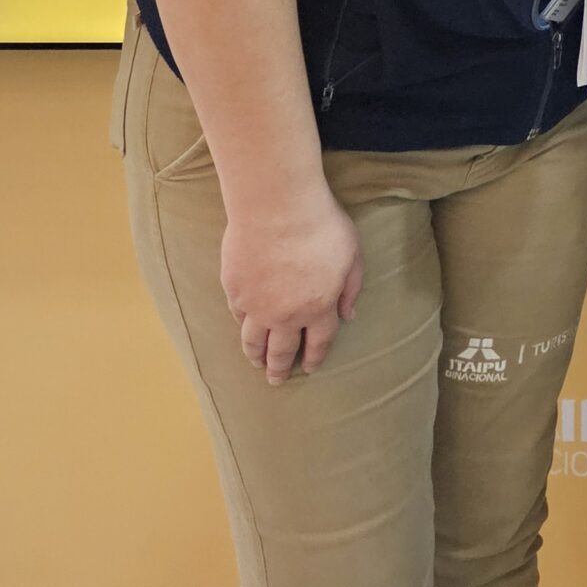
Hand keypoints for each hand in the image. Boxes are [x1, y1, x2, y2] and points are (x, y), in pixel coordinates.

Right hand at [218, 185, 364, 383]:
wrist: (277, 206)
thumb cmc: (321, 225)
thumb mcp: (352, 255)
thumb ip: (351, 288)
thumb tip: (348, 315)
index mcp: (319, 307)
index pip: (319, 342)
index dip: (315, 357)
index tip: (311, 367)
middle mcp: (286, 314)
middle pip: (282, 351)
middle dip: (280, 368)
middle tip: (277, 379)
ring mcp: (256, 305)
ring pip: (253, 342)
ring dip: (256, 356)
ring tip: (257, 363)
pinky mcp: (234, 290)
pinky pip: (238, 316)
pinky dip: (243, 326)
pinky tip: (245, 328)